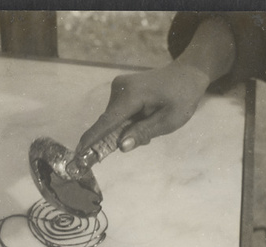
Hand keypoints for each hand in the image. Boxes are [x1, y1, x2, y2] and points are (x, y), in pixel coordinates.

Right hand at [76, 61, 210, 153]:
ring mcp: (118, 87)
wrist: (187, 74)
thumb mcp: (169, 121)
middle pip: (110, 123)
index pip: (107, 122)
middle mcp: (119, 89)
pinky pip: (117, 113)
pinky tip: (145, 116)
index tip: (79, 153)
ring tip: (151, 122)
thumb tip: (121, 146)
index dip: (92, 139)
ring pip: (114, 120)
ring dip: (127, 128)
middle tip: (149, 135)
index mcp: (132, 96)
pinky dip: (128, 120)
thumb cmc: (183, 97)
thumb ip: (143, 133)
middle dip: (123, 135)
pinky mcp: (119, 89)